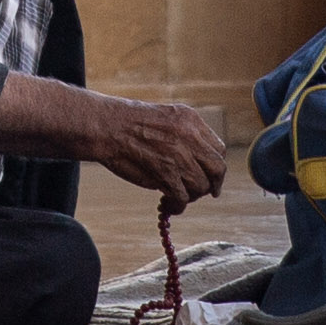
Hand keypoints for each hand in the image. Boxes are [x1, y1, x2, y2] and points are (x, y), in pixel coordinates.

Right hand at [93, 98, 228, 213]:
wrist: (106, 126)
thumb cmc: (128, 123)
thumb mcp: (165, 118)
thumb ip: (185, 137)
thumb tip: (198, 164)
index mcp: (190, 119)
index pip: (219, 148)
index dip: (214, 165)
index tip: (208, 175)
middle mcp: (189, 136)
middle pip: (218, 169)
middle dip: (213, 184)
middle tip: (206, 192)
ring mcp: (178, 155)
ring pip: (201, 186)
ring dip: (191, 196)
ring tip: (174, 197)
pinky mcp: (166, 174)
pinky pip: (183, 198)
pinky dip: (177, 206)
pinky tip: (167, 204)